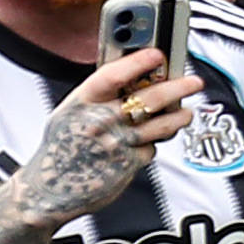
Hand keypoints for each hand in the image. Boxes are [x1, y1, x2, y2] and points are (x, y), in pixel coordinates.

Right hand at [20, 52, 196, 226]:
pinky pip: (152, 148)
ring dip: (179, 117)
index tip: (158, 54)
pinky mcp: (128, 164)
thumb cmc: (62, 147)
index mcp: (83, 102)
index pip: (114, 75)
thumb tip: (133, 77)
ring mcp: (117, 143)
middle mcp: (101, 121)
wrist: (50, 189)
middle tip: (194, 82)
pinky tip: (151, 140)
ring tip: (186, 112)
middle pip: (149, 98)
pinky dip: (154, 143)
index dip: (138, 62)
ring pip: (161, 125)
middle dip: (178, 88)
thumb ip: (99, 96)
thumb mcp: (70, 113)